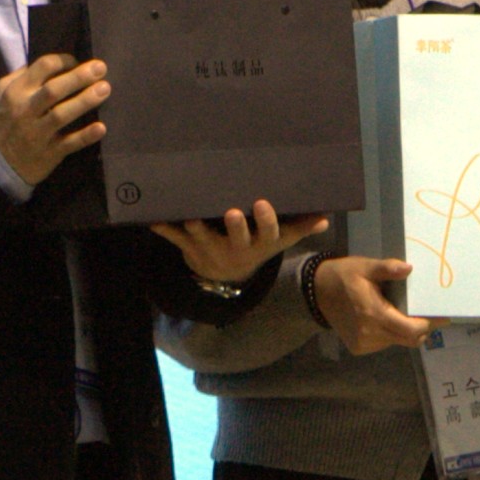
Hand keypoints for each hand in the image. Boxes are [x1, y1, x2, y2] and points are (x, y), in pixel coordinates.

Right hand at [0, 53, 110, 187]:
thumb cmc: (5, 121)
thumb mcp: (2, 94)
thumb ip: (21, 76)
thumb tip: (49, 63)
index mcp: (16, 92)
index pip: (42, 68)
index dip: (63, 61)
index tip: (77, 62)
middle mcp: (26, 111)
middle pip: (53, 90)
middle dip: (78, 77)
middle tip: (100, 68)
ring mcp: (37, 134)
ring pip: (61, 115)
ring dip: (84, 101)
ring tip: (105, 89)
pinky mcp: (49, 153)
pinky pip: (69, 143)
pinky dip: (85, 136)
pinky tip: (101, 128)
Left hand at [160, 202, 330, 290]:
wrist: (228, 276)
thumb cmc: (258, 246)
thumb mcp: (281, 240)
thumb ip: (301, 226)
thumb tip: (325, 217)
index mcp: (260, 243)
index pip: (267, 232)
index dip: (266, 220)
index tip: (264, 204)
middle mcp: (237, 247)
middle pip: (237, 237)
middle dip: (234, 226)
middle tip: (231, 212)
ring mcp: (212, 248)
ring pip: (203, 237)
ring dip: (196, 227)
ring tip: (190, 216)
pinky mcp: (190, 248)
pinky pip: (175, 239)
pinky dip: (165, 230)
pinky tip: (153, 219)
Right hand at [312, 256, 432, 352]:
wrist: (316, 292)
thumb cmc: (343, 276)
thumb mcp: (364, 267)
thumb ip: (387, 268)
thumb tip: (409, 268)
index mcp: (374, 315)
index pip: (410, 330)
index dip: (429, 325)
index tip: (443, 317)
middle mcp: (370, 334)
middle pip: (408, 340)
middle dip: (422, 329)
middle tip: (430, 316)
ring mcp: (364, 344)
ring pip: (397, 342)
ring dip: (405, 330)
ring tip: (405, 313)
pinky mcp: (359, 348)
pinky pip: (384, 343)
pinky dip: (390, 333)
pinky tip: (386, 319)